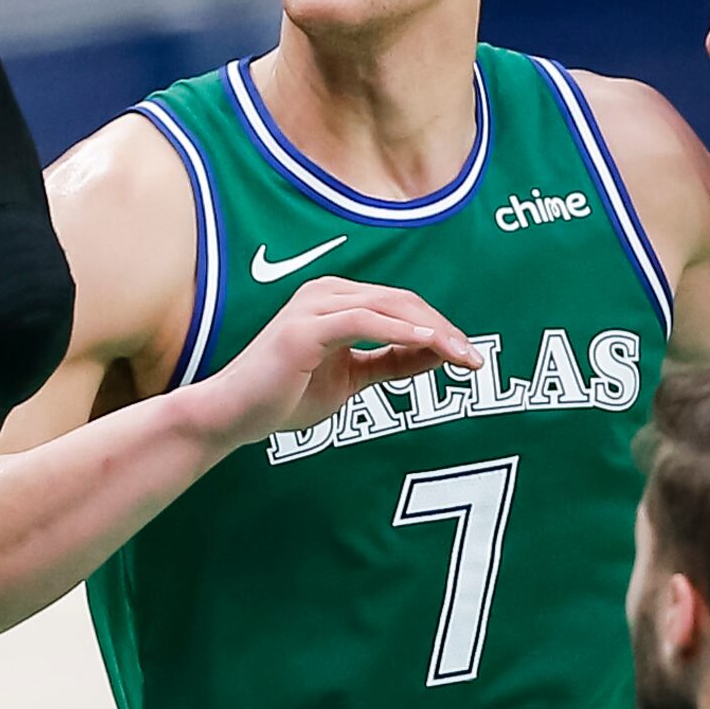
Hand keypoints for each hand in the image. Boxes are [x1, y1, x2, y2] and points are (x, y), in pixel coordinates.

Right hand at [178, 277, 480, 450]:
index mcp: (334, 300)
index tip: (470, 356)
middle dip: (443, 328)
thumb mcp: (352, 379)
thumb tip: (440, 353)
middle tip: (475, 358)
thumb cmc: (285, 395)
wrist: (233, 414)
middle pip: (401, 300)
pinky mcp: (304, 328)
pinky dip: (399, 331)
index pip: (399, 304)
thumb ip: (391, 362)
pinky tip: (427, 345)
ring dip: (431, 331)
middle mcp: (324, 293)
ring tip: (462, 356)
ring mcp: (312, 307)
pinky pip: (363, 322)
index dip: (439, 327)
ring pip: (387, 307)